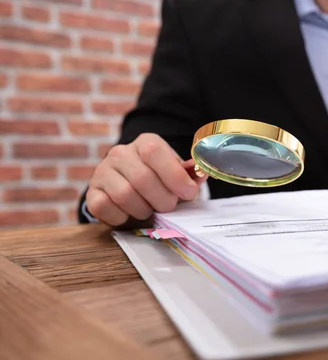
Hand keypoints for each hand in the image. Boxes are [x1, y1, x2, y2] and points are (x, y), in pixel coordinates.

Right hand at [86, 133, 207, 226]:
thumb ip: (190, 174)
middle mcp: (121, 153)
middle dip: (162, 199)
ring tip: (150, 209)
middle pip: (142, 178)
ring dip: (143, 210)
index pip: (155, 151)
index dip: (174, 175)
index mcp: (146, 143)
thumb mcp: (177, 174)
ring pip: (124, 195)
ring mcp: (102, 171)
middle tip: (169, 206)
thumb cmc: (160, 181)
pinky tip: (130, 213)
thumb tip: (202, 174)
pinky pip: (104, 207)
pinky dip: (122, 217)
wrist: (130, 187)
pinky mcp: (92, 192)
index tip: (188, 193)